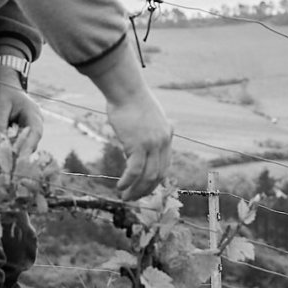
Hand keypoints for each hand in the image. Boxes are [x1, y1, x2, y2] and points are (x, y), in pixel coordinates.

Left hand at [0, 73, 44, 152]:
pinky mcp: (24, 132)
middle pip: (31, 143)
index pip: (35, 134)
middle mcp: (36, 122)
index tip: (17, 160)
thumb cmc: (0, 93)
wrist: (2, 84)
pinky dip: (11, 147)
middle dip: (18, 153)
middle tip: (3, 162)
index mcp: (33, 114)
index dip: (27, 148)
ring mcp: (31, 128)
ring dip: (13, 151)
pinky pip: (20, 143)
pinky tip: (0, 149)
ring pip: (25, 145)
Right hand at [107, 77, 173, 199]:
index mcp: (167, 135)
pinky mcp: (138, 144)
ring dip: (136, 190)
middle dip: (145, 190)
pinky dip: (128, 181)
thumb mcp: (146, 117)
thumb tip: (135, 147)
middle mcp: (162, 142)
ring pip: (148, 176)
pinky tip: (120, 187)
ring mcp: (152, 144)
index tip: (144, 189)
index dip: (154, 180)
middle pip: (158, 174)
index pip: (164, 165)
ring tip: (125, 197)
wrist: (126, 89)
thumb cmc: (130, 100)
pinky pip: (135, 170)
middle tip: (134, 198)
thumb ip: (146, 133)